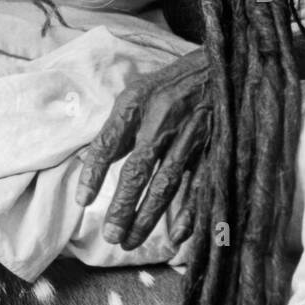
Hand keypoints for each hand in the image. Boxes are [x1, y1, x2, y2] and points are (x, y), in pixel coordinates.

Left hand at [76, 49, 210, 249]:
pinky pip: (200, 184)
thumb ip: (117, 128)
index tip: (82, 201)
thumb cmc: (169, 83)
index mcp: (136, 105)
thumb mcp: (136, 94)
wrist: (222, 63)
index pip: (107, 142)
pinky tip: (177, 235)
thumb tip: (93, 163)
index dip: (93, 173)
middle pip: (138, 171)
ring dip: (147, 216)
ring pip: (166, 184)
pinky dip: (189, 211)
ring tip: (129, 241)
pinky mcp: (213, 147)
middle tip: (110, 236)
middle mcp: (162, 121)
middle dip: (122, 206)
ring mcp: (190, 136)